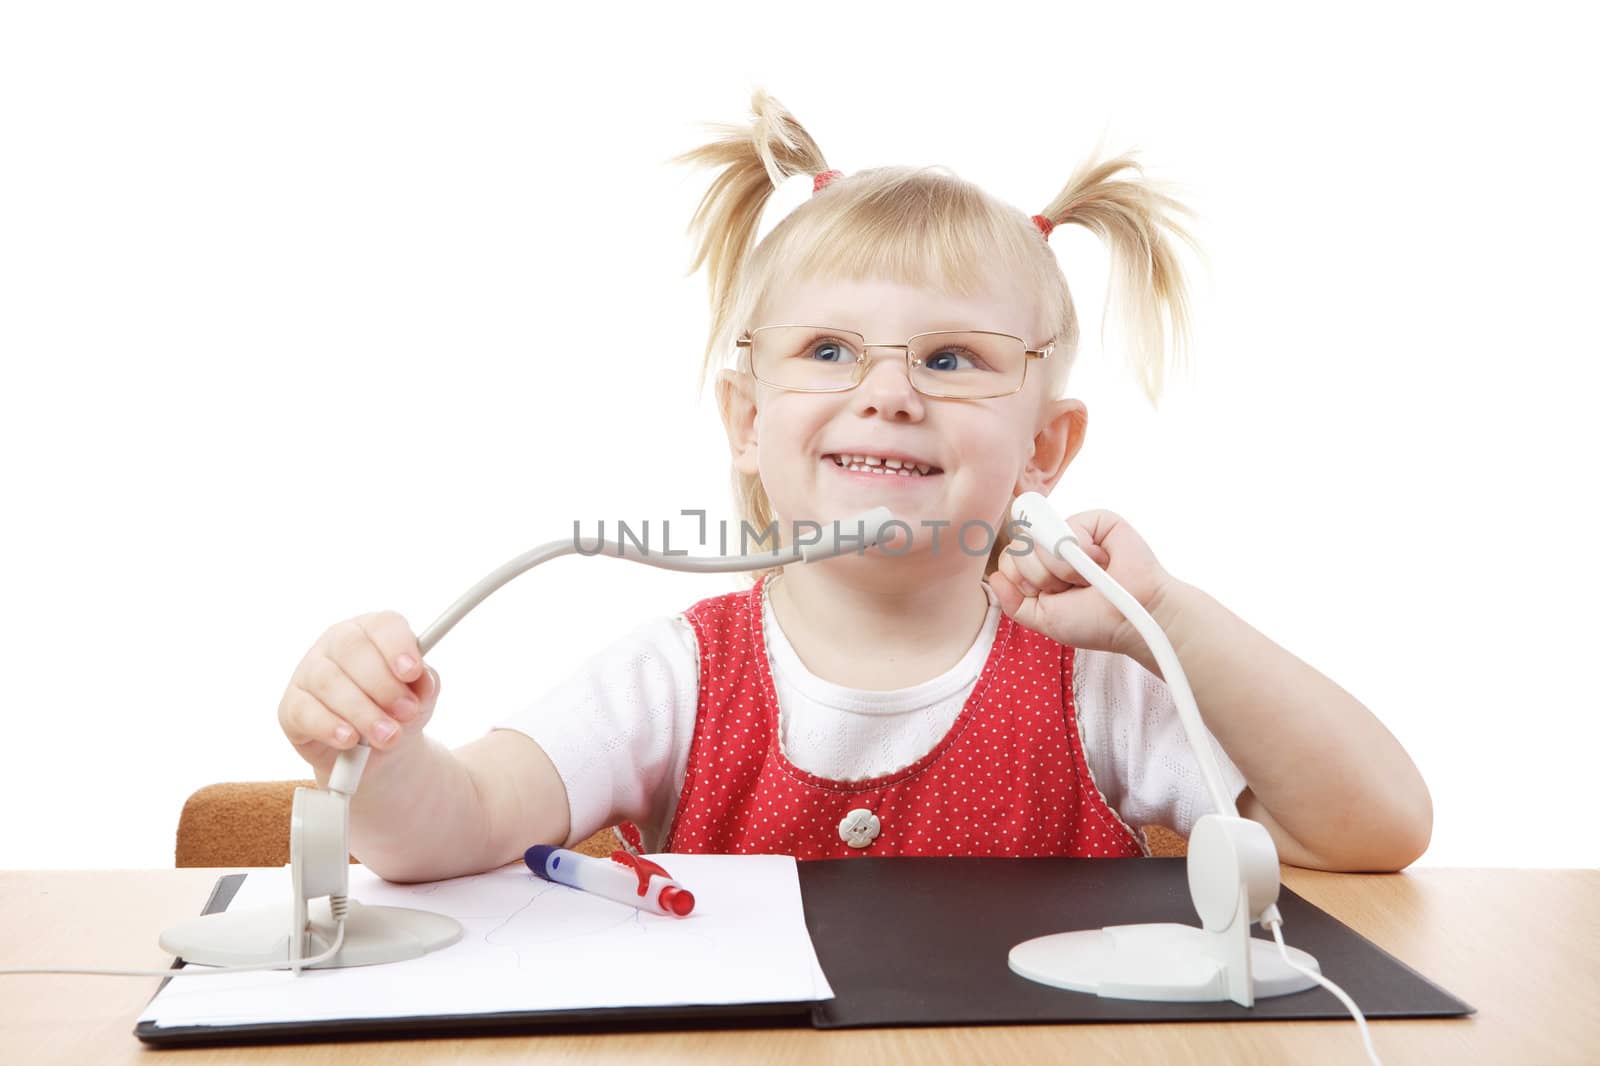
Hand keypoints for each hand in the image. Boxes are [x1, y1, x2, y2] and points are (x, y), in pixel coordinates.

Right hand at [277, 611, 441, 780]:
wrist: (377, 753)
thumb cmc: (398, 710)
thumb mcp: (421, 697)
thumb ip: (425, 684)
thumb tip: (422, 680)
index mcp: (371, 632)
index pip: (382, 624)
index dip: (397, 646)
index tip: (413, 672)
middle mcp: (335, 645)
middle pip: (351, 649)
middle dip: (382, 684)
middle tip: (405, 712)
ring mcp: (308, 673)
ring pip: (328, 681)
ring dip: (362, 712)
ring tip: (387, 735)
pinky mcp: (291, 706)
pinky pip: (305, 711)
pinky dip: (330, 726)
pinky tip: (349, 739)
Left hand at [989, 509, 1174, 660]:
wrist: (1134, 618)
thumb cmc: (1095, 622)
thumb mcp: (1045, 620)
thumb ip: (1014, 603)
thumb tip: (993, 577)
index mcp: (1039, 568)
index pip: (1009, 561)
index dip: (1025, 581)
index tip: (1052, 596)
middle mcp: (1052, 547)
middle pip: (1019, 548)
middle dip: (1044, 578)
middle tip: (1074, 589)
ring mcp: (1073, 532)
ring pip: (1041, 538)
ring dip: (1065, 569)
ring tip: (1090, 577)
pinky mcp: (1095, 520)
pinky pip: (1069, 526)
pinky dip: (1084, 553)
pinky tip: (1103, 562)